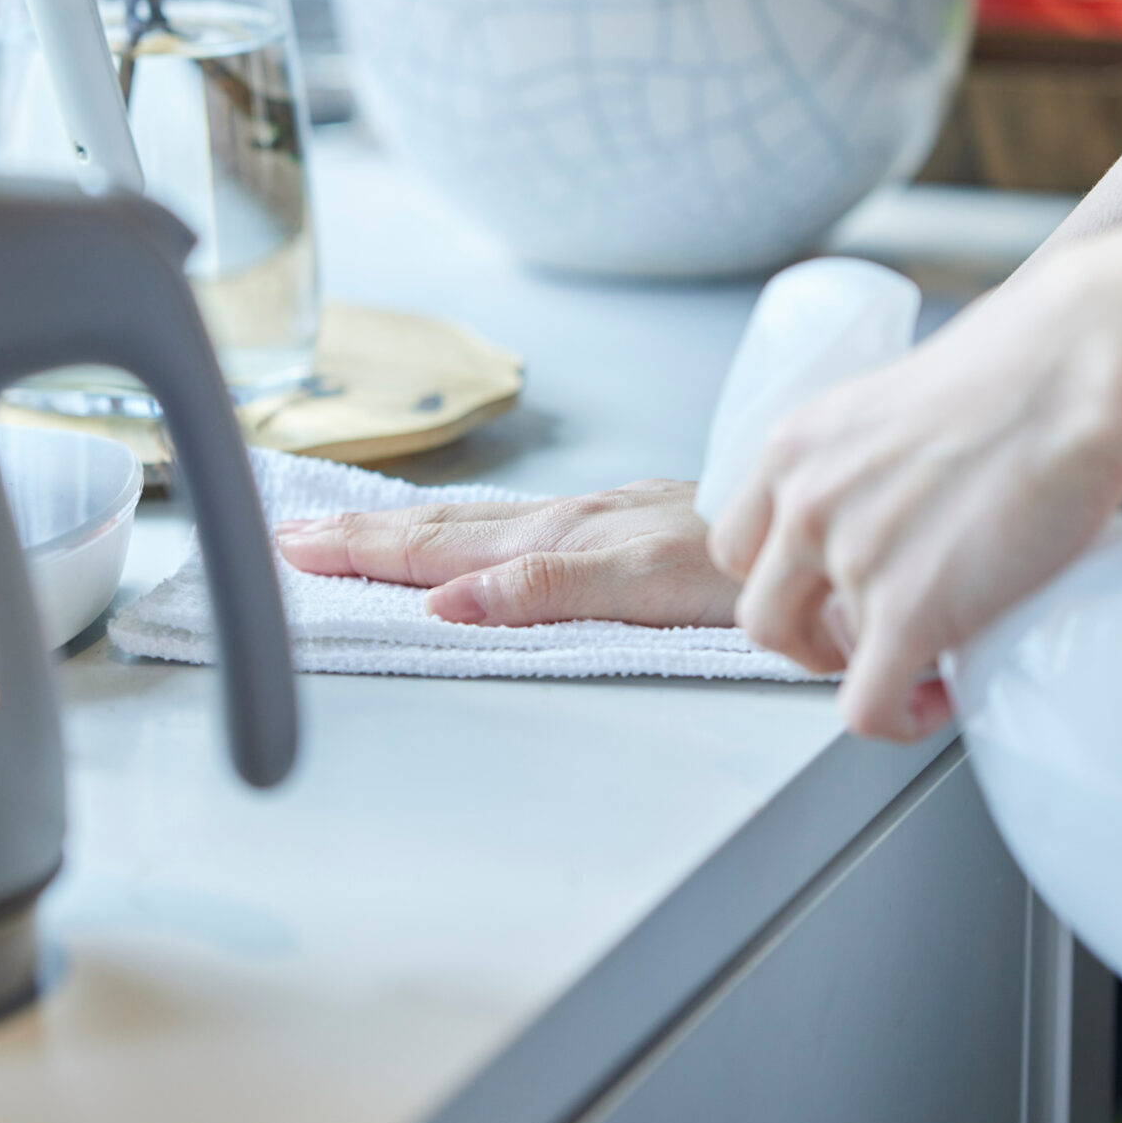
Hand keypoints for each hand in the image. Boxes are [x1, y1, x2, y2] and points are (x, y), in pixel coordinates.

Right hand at [274, 480, 738, 627]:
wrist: (832, 533)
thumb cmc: (763, 567)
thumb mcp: (653, 587)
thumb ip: (550, 589)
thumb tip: (445, 601)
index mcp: (567, 541)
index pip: (441, 548)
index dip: (365, 552)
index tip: (295, 549)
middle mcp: (575, 523)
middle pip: (448, 530)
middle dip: (363, 536)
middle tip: (289, 537)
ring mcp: (602, 521)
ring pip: (482, 524)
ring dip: (408, 530)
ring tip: (350, 532)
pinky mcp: (632, 526)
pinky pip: (526, 528)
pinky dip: (473, 531)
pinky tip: (467, 540)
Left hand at [712, 257, 1121, 741]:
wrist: (1070, 370)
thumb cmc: (1019, 373)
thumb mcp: (898, 408)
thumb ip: (872, 464)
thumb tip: (902, 506)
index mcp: (796, 449)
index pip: (739, 545)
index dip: (781, 581)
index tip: (824, 592)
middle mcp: (805, 502)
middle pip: (762, 610)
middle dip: (811, 637)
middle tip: (868, 637)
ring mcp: (850, 558)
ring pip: (814, 656)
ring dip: (864, 669)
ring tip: (920, 659)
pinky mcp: (905, 610)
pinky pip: (866, 705)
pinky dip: (896, 719)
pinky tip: (935, 699)